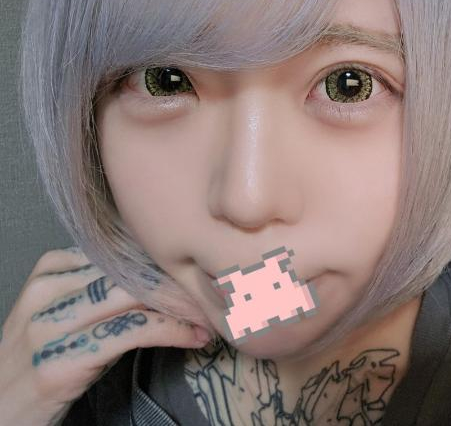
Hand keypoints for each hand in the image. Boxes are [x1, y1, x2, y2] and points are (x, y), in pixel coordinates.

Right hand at [0, 248, 209, 425]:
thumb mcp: (71, 311)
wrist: (0, 410)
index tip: (198, 272)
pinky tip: (194, 336)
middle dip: (178, 284)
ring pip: (135, 298)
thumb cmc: (46, 357)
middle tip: (215, 293)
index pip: (122, 254)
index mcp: (50, 269)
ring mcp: (49, 325)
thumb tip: (164, 275)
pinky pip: (132, 332)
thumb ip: (105, 287)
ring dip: (183, 307)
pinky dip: (172, 331)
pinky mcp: (60, 361)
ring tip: (211, 315)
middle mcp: (47, 291)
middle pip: (131, 274)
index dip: (165, 264)